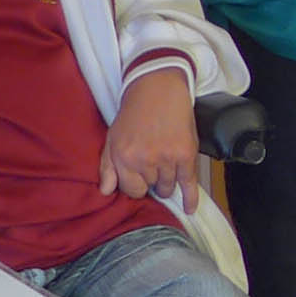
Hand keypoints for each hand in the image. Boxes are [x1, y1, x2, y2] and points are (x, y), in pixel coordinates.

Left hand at [100, 66, 197, 208]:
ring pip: (169, 187)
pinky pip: (189, 184)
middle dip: (152, 181)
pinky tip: (190, 208)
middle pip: (152, 188)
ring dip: (168, 182)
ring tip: (166, 165)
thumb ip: (107, 166)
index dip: (137, 184)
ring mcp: (167, 158)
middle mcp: (145, 160)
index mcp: (124, 157)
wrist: (158, 88)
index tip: (140, 176)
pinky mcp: (186, 155)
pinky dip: (190, 198)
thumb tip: (105, 191)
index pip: (132, 190)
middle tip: (154, 164)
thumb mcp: (112, 137)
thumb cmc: (134, 113)